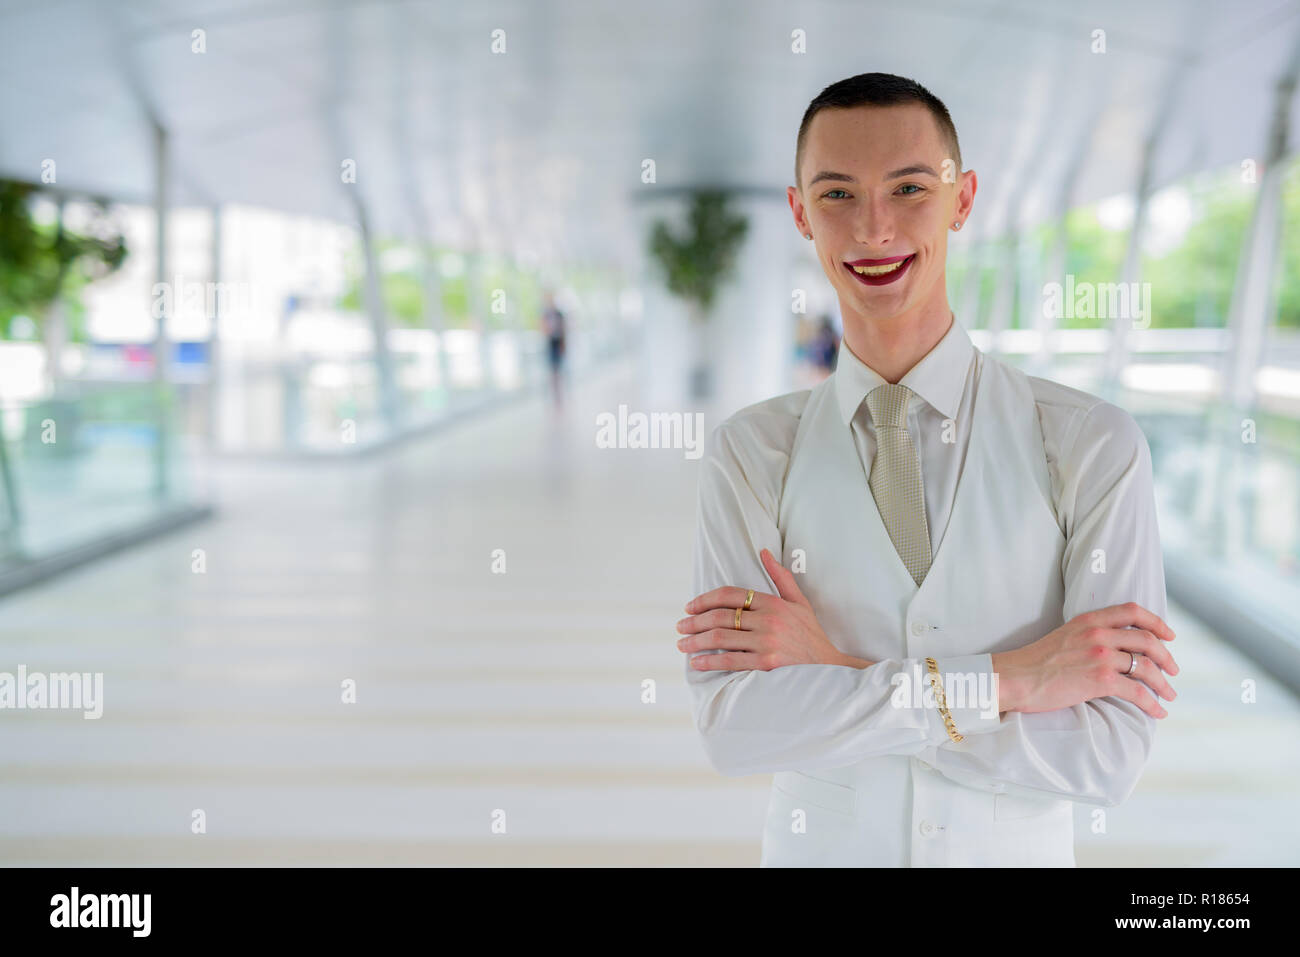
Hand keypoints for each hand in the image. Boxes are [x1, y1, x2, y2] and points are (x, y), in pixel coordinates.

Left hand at [677, 549, 860, 670]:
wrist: (829, 668)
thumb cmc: (811, 634)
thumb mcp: (799, 602)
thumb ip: (781, 577)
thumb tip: (764, 552)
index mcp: (773, 603)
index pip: (730, 595)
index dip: (705, 600)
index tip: (689, 607)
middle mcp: (769, 620)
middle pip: (720, 616)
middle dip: (694, 621)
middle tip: (680, 627)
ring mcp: (767, 642)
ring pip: (721, 637)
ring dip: (696, 641)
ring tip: (682, 644)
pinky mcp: (767, 664)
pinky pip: (731, 660)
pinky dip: (709, 661)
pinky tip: (696, 662)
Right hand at [991, 602, 1178, 719]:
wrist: (1014, 678)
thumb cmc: (1034, 663)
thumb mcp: (1063, 636)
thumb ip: (1087, 636)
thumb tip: (1111, 649)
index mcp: (1088, 620)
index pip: (1132, 611)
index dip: (1157, 622)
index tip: (1169, 636)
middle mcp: (1098, 634)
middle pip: (1147, 640)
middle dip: (1167, 657)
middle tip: (1174, 670)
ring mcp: (1100, 656)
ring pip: (1146, 666)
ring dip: (1164, 683)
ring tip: (1170, 695)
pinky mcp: (1100, 680)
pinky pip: (1138, 692)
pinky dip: (1153, 704)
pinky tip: (1157, 712)